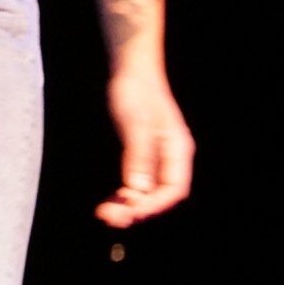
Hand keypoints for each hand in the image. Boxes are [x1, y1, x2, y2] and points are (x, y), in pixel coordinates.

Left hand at [95, 68, 193, 227]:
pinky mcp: (140, 154)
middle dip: (137, 209)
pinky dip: (123, 194)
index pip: (174, 189)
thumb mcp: (136, 122)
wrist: (130, 66)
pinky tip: (110, 200)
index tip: (132, 212)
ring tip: (106, 213)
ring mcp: (155, 156)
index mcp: (177, 149)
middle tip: (110, 218)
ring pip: (146, 191)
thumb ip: (138, 155)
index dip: (154, 204)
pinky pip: (135, 182)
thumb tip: (137, 189)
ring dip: (128, 205)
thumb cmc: (137, 88)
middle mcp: (169, 157)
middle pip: (159, 194)